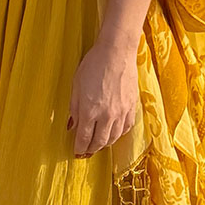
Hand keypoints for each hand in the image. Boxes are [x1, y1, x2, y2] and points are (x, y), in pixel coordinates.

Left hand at [67, 37, 138, 157]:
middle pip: (99, 142)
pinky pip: (126, 128)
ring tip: (98, 144)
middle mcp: (107, 116)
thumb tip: (72, 125)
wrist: (117, 53)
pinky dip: (119, 135)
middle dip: (91, 149)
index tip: (76, 151)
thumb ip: (74, 107)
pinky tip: (114, 133)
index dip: (79, 147)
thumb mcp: (76, 85)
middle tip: (86, 152)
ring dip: (105, 144)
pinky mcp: (132, 108)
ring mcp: (121, 113)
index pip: (84, 137)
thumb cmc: (93, 64)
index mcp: (90, 110)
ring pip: (114, 138)